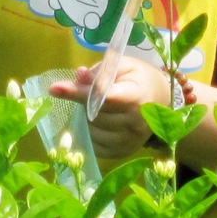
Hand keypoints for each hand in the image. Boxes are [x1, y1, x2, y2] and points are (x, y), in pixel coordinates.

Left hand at [48, 57, 168, 159]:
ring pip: (91, 129)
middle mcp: (134, 123)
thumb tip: (78, 76)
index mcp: (136, 97)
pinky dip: (90, 131)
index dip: (78, 93)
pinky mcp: (122, 152)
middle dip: (84, 100)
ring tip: (99, 105)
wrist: (162, 102)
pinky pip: (94, 144)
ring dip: (87, 116)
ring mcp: (128, 141)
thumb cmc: (140, 78)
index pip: (103, 97)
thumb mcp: (123, 65)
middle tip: (91, 91)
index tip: (54, 88)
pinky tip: (99, 120)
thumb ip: (101, 70)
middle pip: (93, 113)